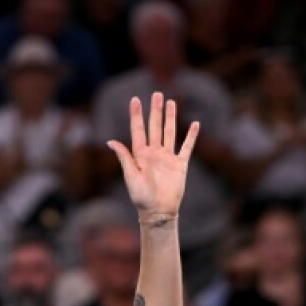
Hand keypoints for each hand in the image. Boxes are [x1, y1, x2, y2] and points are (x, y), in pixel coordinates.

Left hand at [107, 94, 197, 221]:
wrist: (158, 211)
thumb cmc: (141, 197)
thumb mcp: (130, 176)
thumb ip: (124, 157)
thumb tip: (110, 141)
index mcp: (140, 154)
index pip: (138, 130)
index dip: (136, 115)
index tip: (135, 99)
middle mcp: (154, 153)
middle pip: (155, 127)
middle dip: (155, 110)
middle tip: (157, 94)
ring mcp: (167, 157)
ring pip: (170, 132)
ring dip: (170, 118)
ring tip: (171, 102)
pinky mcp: (180, 165)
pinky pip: (186, 147)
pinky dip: (191, 136)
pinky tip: (195, 124)